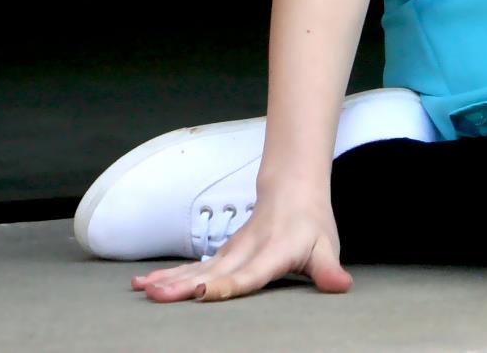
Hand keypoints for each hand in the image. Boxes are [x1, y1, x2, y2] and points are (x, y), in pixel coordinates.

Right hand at [130, 193, 350, 302]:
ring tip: (144, 291)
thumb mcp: (326, 246)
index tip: (200, 293)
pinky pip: (192, 266)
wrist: (294, 188)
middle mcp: (246, 251)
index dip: (225, 286)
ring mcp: (231, 251)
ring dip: (169, 280)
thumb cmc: (312, 224)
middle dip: (183, 286)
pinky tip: (144, 284)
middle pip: (212, 272)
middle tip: (157, 298)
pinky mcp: (222, 253)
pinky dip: (167, 274)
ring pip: (196, 268)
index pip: (247, 275)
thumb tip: (342, 286)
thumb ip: (328, 269)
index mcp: (272, 252)